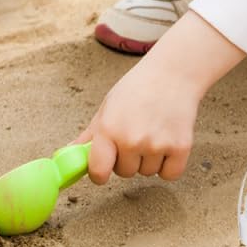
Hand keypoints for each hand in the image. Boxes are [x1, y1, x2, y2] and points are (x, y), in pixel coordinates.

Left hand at [76, 11, 246, 183]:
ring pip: (148, 172)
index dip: (101, 172)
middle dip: (129, 158)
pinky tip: (169, 140)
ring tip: (155, 129)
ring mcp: (157, 144)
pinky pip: (169, 174)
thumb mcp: (109, 107)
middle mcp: (132, 140)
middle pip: (125, 172)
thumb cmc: (138, 88)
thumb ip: (89, 136)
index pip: (98, 172)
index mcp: (109, 129)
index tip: (106, 166)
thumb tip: (66, 156)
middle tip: (138, 131)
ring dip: (151, 158)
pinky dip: (170, 164)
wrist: (174, 72)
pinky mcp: (181, 147)